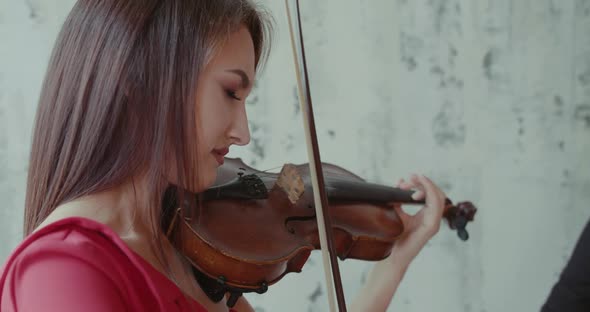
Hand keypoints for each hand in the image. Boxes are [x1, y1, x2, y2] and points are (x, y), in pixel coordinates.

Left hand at [348, 175, 446, 310]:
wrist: (392, 256)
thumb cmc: (395, 237)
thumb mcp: (396, 212)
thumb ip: (399, 198)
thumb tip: (400, 180)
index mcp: (426, 214)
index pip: (432, 193)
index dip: (422, 183)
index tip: (408, 178)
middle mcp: (432, 218)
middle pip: (437, 193)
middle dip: (423, 182)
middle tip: (408, 179)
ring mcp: (433, 223)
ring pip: (439, 197)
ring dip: (425, 186)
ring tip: (410, 182)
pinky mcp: (431, 227)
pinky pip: (435, 207)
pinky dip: (429, 195)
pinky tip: (417, 191)